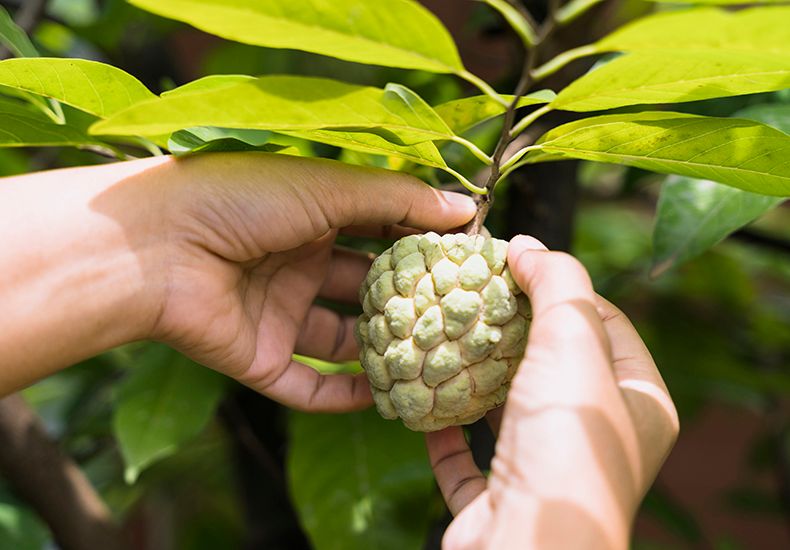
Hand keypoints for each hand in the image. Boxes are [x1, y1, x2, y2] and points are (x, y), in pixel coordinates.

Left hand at [0, 153, 473, 403]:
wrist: (154, 247)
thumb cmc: (241, 199)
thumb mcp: (330, 186)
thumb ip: (397, 199)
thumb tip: (465, 207)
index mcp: (311, 216)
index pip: (380, 232)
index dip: (422, 243)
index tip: (471, 256)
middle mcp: (297, 265)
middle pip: (366, 290)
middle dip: (410, 301)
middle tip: (463, 314)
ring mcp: (278, 313)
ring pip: (344, 342)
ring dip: (384, 351)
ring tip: (436, 360)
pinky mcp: (259, 359)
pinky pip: (309, 386)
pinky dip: (345, 395)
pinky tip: (387, 397)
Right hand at [425, 236, 678, 548]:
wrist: (526, 548)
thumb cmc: (565, 444)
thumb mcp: (573, 344)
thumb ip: (557, 284)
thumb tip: (528, 246)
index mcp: (639, 403)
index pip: (607, 322)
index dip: (563, 286)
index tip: (517, 262)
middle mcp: (597, 439)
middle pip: (552, 363)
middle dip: (510, 327)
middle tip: (473, 292)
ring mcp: (546, 469)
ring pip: (507, 408)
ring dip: (474, 375)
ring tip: (443, 334)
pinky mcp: (498, 497)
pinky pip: (468, 456)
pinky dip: (446, 426)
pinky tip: (424, 398)